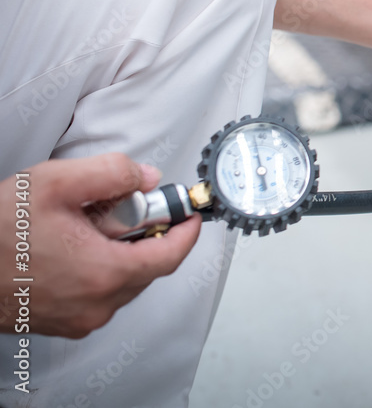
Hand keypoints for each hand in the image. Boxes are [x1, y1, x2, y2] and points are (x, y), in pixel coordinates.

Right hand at [0, 154, 200, 337]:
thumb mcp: (56, 184)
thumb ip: (111, 173)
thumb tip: (145, 177)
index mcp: (104, 273)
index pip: (171, 255)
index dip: (186, 230)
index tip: (190, 214)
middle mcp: (97, 304)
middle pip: (148, 267)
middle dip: (146, 234)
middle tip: (126, 207)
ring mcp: (79, 319)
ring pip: (123, 281)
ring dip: (119, 251)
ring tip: (86, 224)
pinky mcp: (62, 323)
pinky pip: (99, 293)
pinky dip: (98, 268)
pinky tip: (71, 246)